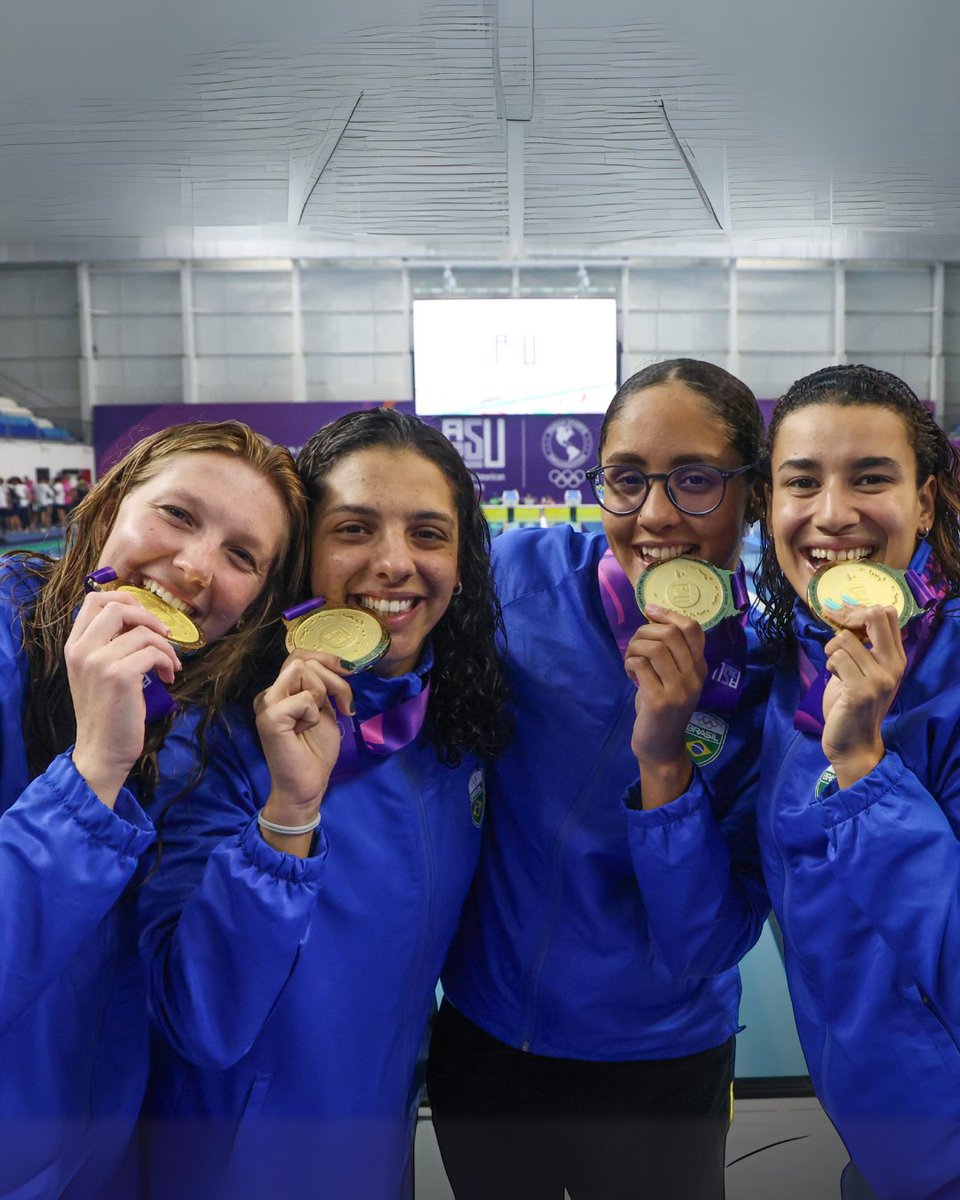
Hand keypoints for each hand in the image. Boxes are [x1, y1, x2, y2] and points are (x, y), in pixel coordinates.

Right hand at [68, 590, 181, 807]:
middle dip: (148, 616)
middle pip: (117, 606)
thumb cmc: (106, 712)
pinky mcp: (120, 676)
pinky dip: (167, 661)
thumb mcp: (96, 673)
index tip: (144, 619)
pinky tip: (167, 677)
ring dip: (165, 647)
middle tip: (164, 635)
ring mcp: (99, 662)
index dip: (125, 600)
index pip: (93, 600)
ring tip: (168, 666)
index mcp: (74, 646)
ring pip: (143, 631)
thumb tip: (139, 618)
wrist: (102, 751)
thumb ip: (107, 644)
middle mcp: (82, 650)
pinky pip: (153, 651)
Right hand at [254, 650, 354, 848]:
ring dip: (323, 694)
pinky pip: (303, 698)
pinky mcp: (270, 718)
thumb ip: (324, 686)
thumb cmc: (315, 752)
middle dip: (334, 678)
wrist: (307, 786)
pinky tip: (305, 732)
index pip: (298, 655)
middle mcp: (268, 694)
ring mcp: (266, 704)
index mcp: (279, 691)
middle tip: (344, 706)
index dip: (325, 658)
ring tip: (319, 720)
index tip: (348, 672)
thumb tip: (341, 664)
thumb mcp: (324, 710)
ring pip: (302, 671)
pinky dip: (314, 714)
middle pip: (302, 660)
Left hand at [624, 605, 705, 807]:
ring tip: (631, 660)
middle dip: (645, 631)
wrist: (661, 747)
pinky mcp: (660, 700)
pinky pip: (641, 665)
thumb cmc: (663, 708)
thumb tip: (652, 621)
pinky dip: (630, 663)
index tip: (650, 610)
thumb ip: (670, 655)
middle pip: (671, 634)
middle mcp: (694, 676)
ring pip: (655, 647)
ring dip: (635, 648)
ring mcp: (679, 689)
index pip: (693, 629)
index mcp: (699, 667)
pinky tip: (630, 674)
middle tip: (634, 645)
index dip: (669, 614)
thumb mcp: (674, 679)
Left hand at [821, 604, 904, 787]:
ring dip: (831, 650)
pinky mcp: (861, 691)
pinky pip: (837, 658)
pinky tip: (834, 678)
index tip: (842, 618)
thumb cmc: (852, 704)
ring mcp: (880, 679)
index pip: (888, 614)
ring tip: (835, 668)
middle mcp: (893, 666)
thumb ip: (862, 645)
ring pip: (845, 639)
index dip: (860, 610)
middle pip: (875, 616)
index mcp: (897, 658)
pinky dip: (829, 664)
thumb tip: (844, 611)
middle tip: (836, 636)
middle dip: (848, 618)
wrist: (854, 743)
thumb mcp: (864, 670)